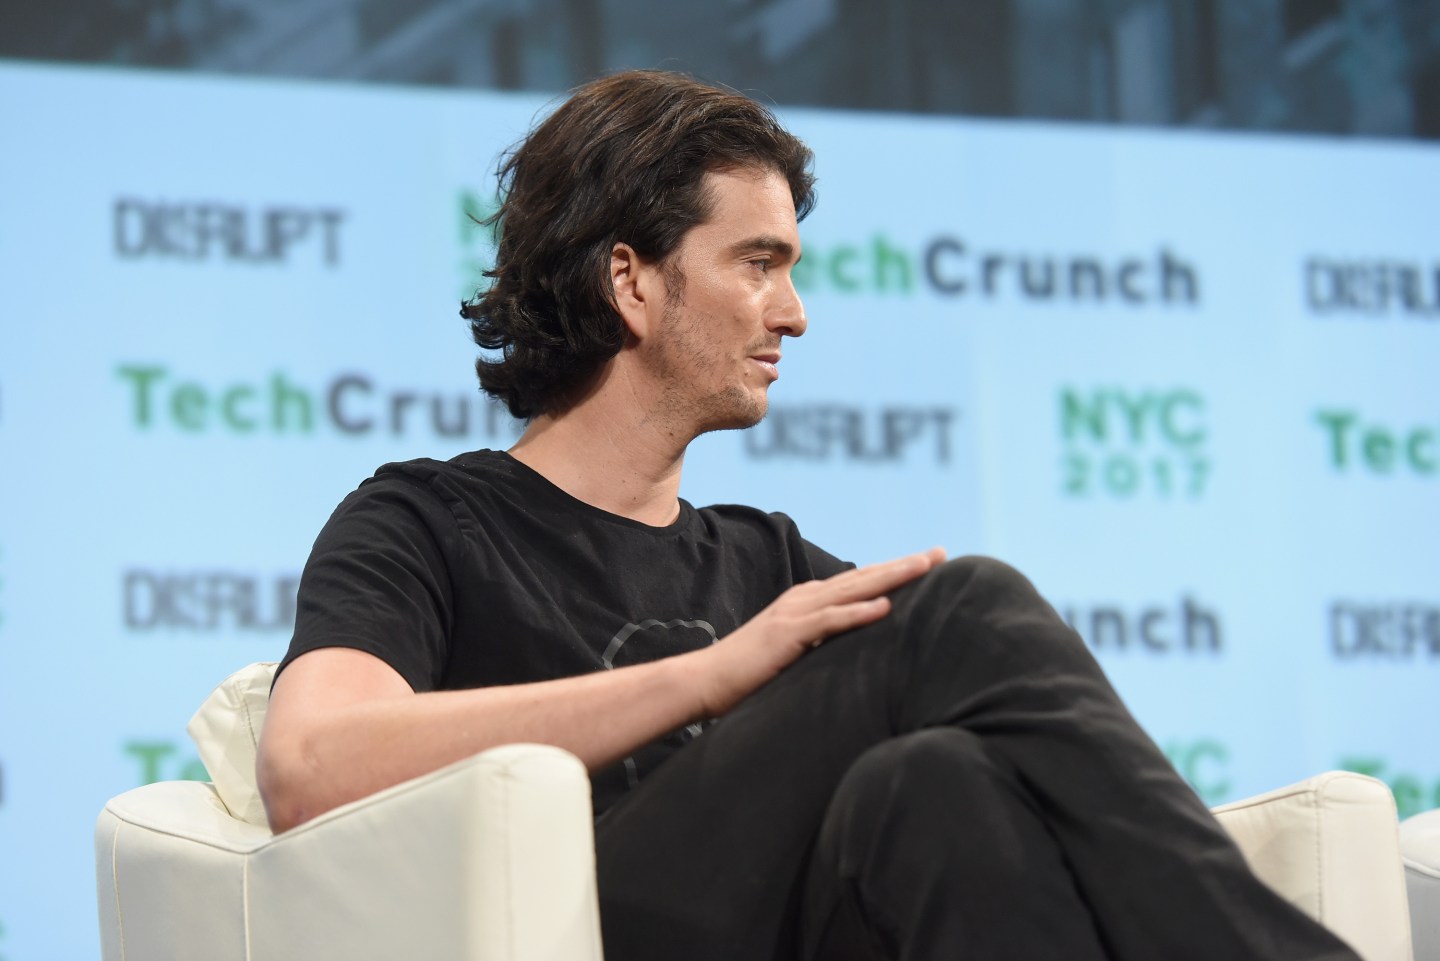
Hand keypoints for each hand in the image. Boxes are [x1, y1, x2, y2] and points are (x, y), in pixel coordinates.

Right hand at [693, 547, 946, 717]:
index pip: (860, 581)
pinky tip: (885, 607)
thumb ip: (822, 644)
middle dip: (904, 565)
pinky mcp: (787, 634)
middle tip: (941, 553)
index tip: (930, 561)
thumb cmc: (750, 673)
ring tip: (923, 566)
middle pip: (864, 577)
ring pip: (852, 590)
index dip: (895, 570)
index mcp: (808, 601)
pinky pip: (829, 622)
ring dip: (890, 577)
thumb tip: (854, 651)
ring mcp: (795, 613)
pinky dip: (858, 613)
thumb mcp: (796, 653)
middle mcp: (805, 598)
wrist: (706, 680)